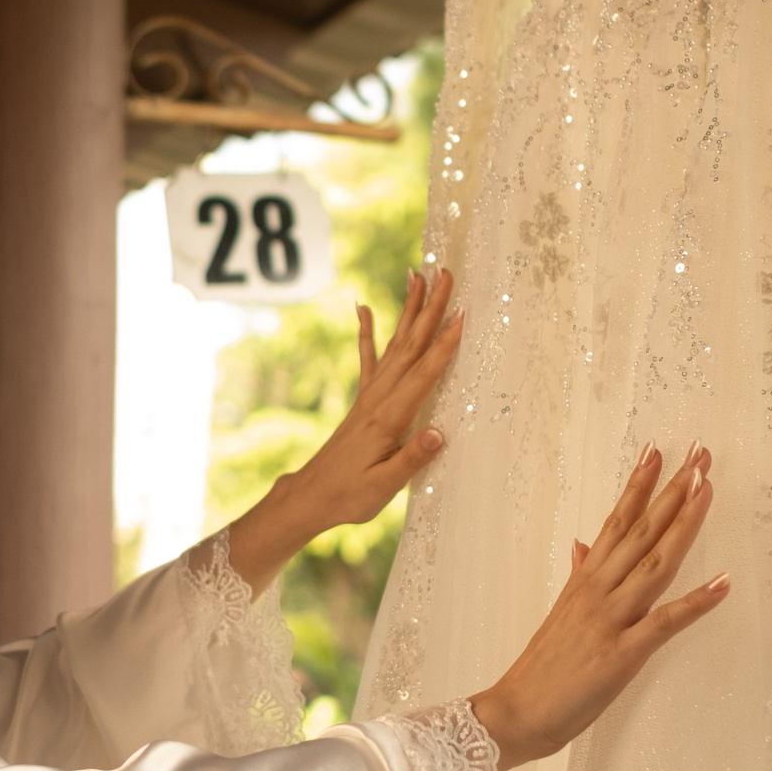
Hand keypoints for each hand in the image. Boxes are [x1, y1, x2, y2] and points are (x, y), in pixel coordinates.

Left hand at [218, 270, 464, 595]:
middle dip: (430, 309)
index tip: (460, 314)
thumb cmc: (349, 496)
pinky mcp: (362, 401)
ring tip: (417, 275)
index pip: (423, 375)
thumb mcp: (384, 486)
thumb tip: (438, 433)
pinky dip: (367, 332)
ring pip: (394, 345)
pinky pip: (368, 359)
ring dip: (407, 310)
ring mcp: (369, 397)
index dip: (444, 345)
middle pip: (411, 346)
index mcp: (389, 418)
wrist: (311, 496)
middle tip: (444, 273)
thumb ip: (412, 458)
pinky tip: (364, 308)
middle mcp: (378, 399)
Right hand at [468, 442, 728, 768]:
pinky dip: (696, 602)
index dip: (638, 485)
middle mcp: (598, 590)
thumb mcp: (559, 613)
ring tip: (707, 489)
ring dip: (684, 525)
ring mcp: (611, 619)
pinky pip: (665, 622)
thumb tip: (582, 544)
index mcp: (584, 580)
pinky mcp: (622, 654)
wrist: (515, 712)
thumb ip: (576, 575)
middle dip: (672, 490)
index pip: (616, 521)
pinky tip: (723, 582)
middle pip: (641, 531)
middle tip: (699, 454)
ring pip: (655, 563)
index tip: (657, 450)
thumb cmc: (540, 669)